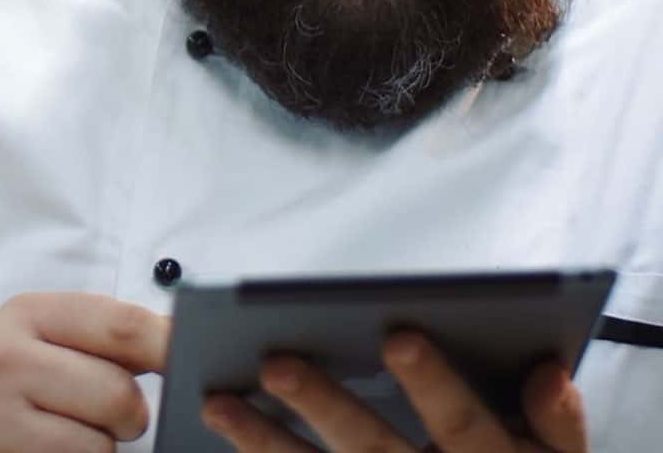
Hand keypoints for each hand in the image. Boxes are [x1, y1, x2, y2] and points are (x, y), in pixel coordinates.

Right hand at [0, 291, 169, 452]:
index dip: (169, 347)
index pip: (121, 326)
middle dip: (131, 414)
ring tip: (72, 435)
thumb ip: (93, 333)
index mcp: (29, 313)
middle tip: (116, 417)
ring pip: (98, 447)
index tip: (196, 360)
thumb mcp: (29, 331)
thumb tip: (171, 344)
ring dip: (102, 449)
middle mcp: (9, 358)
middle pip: (118, 394)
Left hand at [202, 331, 588, 451]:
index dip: (434, 385)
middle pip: (374, 452)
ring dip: (266, 443)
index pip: (464, 427)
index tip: (397, 335)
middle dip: (324, 406)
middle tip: (276, 362)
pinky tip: (226, 435)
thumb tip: (548, 373)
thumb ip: (557, 425)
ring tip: (218, 402)